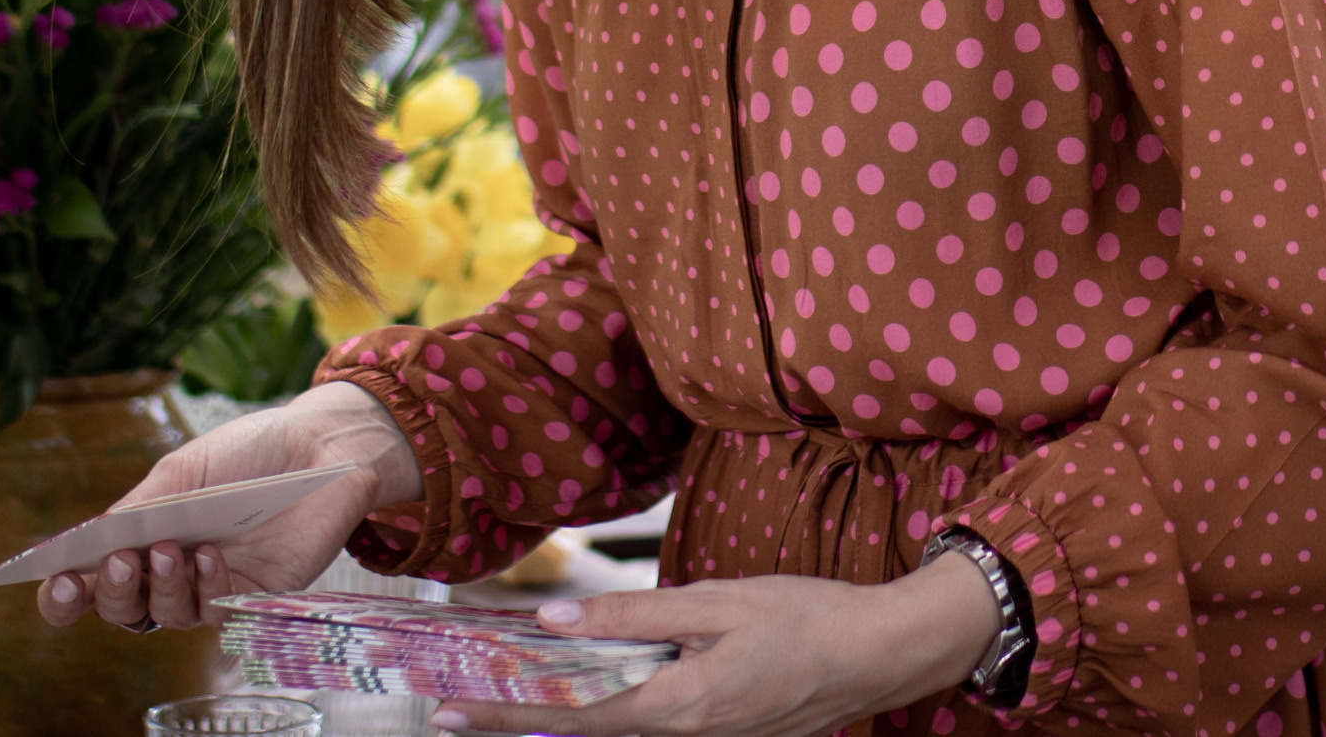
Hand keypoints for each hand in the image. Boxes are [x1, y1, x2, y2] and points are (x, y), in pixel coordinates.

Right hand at [36, 380, 420, 634]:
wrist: (319, 446)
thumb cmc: (249, 452)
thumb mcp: (186, 469)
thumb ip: (141, 507)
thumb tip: (92, 540)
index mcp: (146, 536)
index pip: (94, 580)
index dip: (68, 593)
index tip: (54, 585)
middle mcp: (173, 571)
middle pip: (124, 609)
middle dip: (113, 593)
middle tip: (120, 561)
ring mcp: (211, 588)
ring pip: (167, 615)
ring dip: (161, 588)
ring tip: (170, 550)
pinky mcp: (253, 599)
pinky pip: (218, 612)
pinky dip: (207, 587)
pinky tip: (209, 557)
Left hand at [430, 562, 1000, 736]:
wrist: (876, 654)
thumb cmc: (802, 618)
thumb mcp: (715, 602)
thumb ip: (634, 613)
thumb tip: (559, 617)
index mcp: (677, 707)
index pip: (571, 716)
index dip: (505, 714)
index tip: (449, 711)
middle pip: (583, 731)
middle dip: (517, 719)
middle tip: (451, 709)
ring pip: (613, 728)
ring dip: (558, 712)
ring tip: (499, 691)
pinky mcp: (718, 733)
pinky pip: (647, 722)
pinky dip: (606, 705)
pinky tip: (584, 679)